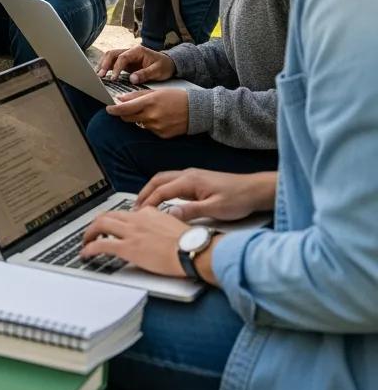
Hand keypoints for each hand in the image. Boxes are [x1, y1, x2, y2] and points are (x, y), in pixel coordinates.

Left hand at [80, 206, 188, 276]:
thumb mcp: (173, 224)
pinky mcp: (128, 248)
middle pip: (108, 215)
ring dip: (89, 233)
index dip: (115, 220)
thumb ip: (160, 223)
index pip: (125, 213)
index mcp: (148, 212)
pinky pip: (102, 245)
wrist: (192, 249)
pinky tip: (86, 253)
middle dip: (96, 223)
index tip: (112, 226)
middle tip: (92, 232)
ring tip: (85, 241)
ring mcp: (131, 232)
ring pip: (100, 225)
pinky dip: (90, 248)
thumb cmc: (189, 242)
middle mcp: (136, 219)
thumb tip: (157, 229)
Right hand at [98, 44, 175, 83]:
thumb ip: (145, 74)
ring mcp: (127, 56)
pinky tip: (103, 74)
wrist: (169, 64)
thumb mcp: (158, 71)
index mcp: (137, 51)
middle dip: (104, 64)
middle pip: (112, 54)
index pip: (122, 57)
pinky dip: (106, 67)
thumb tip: (132, 79)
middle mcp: (130, 51)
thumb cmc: (164, 66)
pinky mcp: (126, 62)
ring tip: (98, 75)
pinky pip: (113, 62)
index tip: (113, 78)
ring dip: (103, 65)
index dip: (116, 68)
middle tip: (100, 76)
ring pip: (110, 57)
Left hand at [105, 88, 188, 137]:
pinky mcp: (162, 135)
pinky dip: (151, 124)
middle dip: (125, 113)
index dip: (114, 110)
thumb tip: (121, 99)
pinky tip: (161, 119)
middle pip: (128, 118)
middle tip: (128, 108)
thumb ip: (137, 95)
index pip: (125, 109)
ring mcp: (156, 127)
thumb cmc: (177, 97)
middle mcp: (151, 116)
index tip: (108, 109)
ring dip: (140, 118)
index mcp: (149, 103)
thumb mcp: (156, 92)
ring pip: (139, 124)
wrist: (197, 111)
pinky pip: (150, 130)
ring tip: (154, 111)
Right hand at [136, 168, 277, 220]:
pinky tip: (162, 199)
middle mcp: (187, 175)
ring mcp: (191, 176)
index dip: (149, 202)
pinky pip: (172, 182)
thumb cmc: (238, 199)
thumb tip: (170, 214)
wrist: (254, 190)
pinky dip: (161, 189)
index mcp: (189, 180)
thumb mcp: (215, 209)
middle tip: (136, 208)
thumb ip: (191, 211)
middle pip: (158, 180)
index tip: (139, 213)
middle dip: (145, 193)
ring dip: (152, 190)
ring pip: (164, 179)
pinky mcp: (196, 180)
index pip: (162, 190)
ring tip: (144, 204)